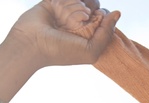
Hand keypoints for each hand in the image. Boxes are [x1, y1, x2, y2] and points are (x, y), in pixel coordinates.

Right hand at [0, 2, 119, 101]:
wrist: (32, 43)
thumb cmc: (62, 51)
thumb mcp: (92, 51)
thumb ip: (107, 33)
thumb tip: (117, 12)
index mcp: (90, 34)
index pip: (105, 17)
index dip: (102, 17)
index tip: (90, 24)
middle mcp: (80, 21)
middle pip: (95, 4)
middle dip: (85, 11)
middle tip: (73, 24)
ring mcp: (67, 10)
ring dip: (73, 6)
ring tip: (62, 19)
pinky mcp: (54, 1)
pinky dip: (65, 1)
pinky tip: (57, 10)